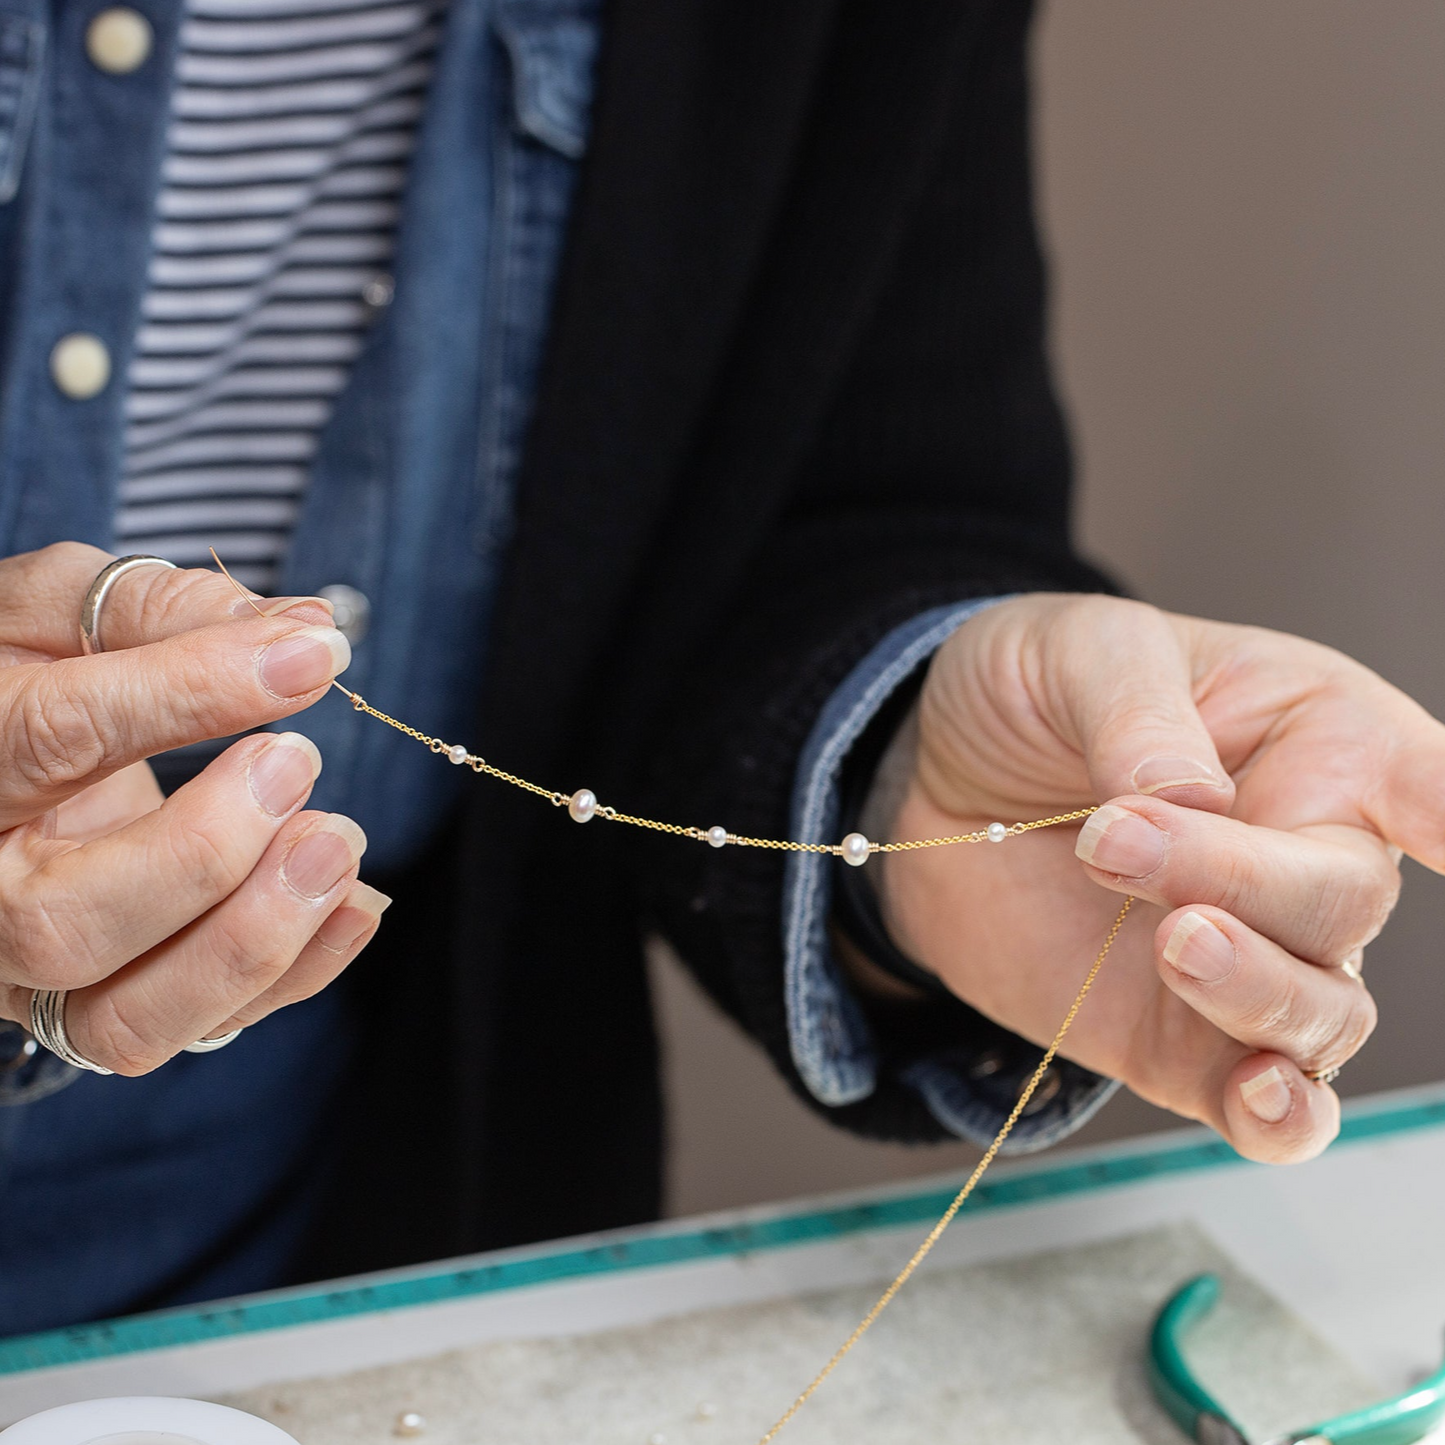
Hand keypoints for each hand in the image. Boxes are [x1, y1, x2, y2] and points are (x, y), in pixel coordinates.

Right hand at [0, 542, 389, 1073]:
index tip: (310, 657)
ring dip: (254, 939)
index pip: (57, 736)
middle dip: (208, 852)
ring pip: (123, 1021)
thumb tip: (304, 631)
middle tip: (297, 764)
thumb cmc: (24, 674)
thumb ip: (160, 610)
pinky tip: (354, 905)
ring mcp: (28, 971)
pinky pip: (191, 1033)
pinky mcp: (94, 1007)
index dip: (192, 693)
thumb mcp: (56, 611)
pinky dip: (293, 977)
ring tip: (336, 844)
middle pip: (66, 921)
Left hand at [869, 592, 1440, 1162]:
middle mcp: (1308, 855)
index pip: (1434, 786)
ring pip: (1325, 1012)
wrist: (935, 781)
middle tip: (1114, 840)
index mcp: (1320, 739)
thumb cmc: (1033, 696)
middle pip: (1343, 900)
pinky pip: (1270, 1109)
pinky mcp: (1180, 1038)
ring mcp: (1252, 956)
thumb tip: (1192, 797)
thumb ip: (1136, 713)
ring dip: (1256, 988)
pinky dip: (1281, 1118)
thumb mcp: (1076, 653)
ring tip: (1168, 939)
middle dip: (1241, 881)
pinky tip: (1256, 1094)